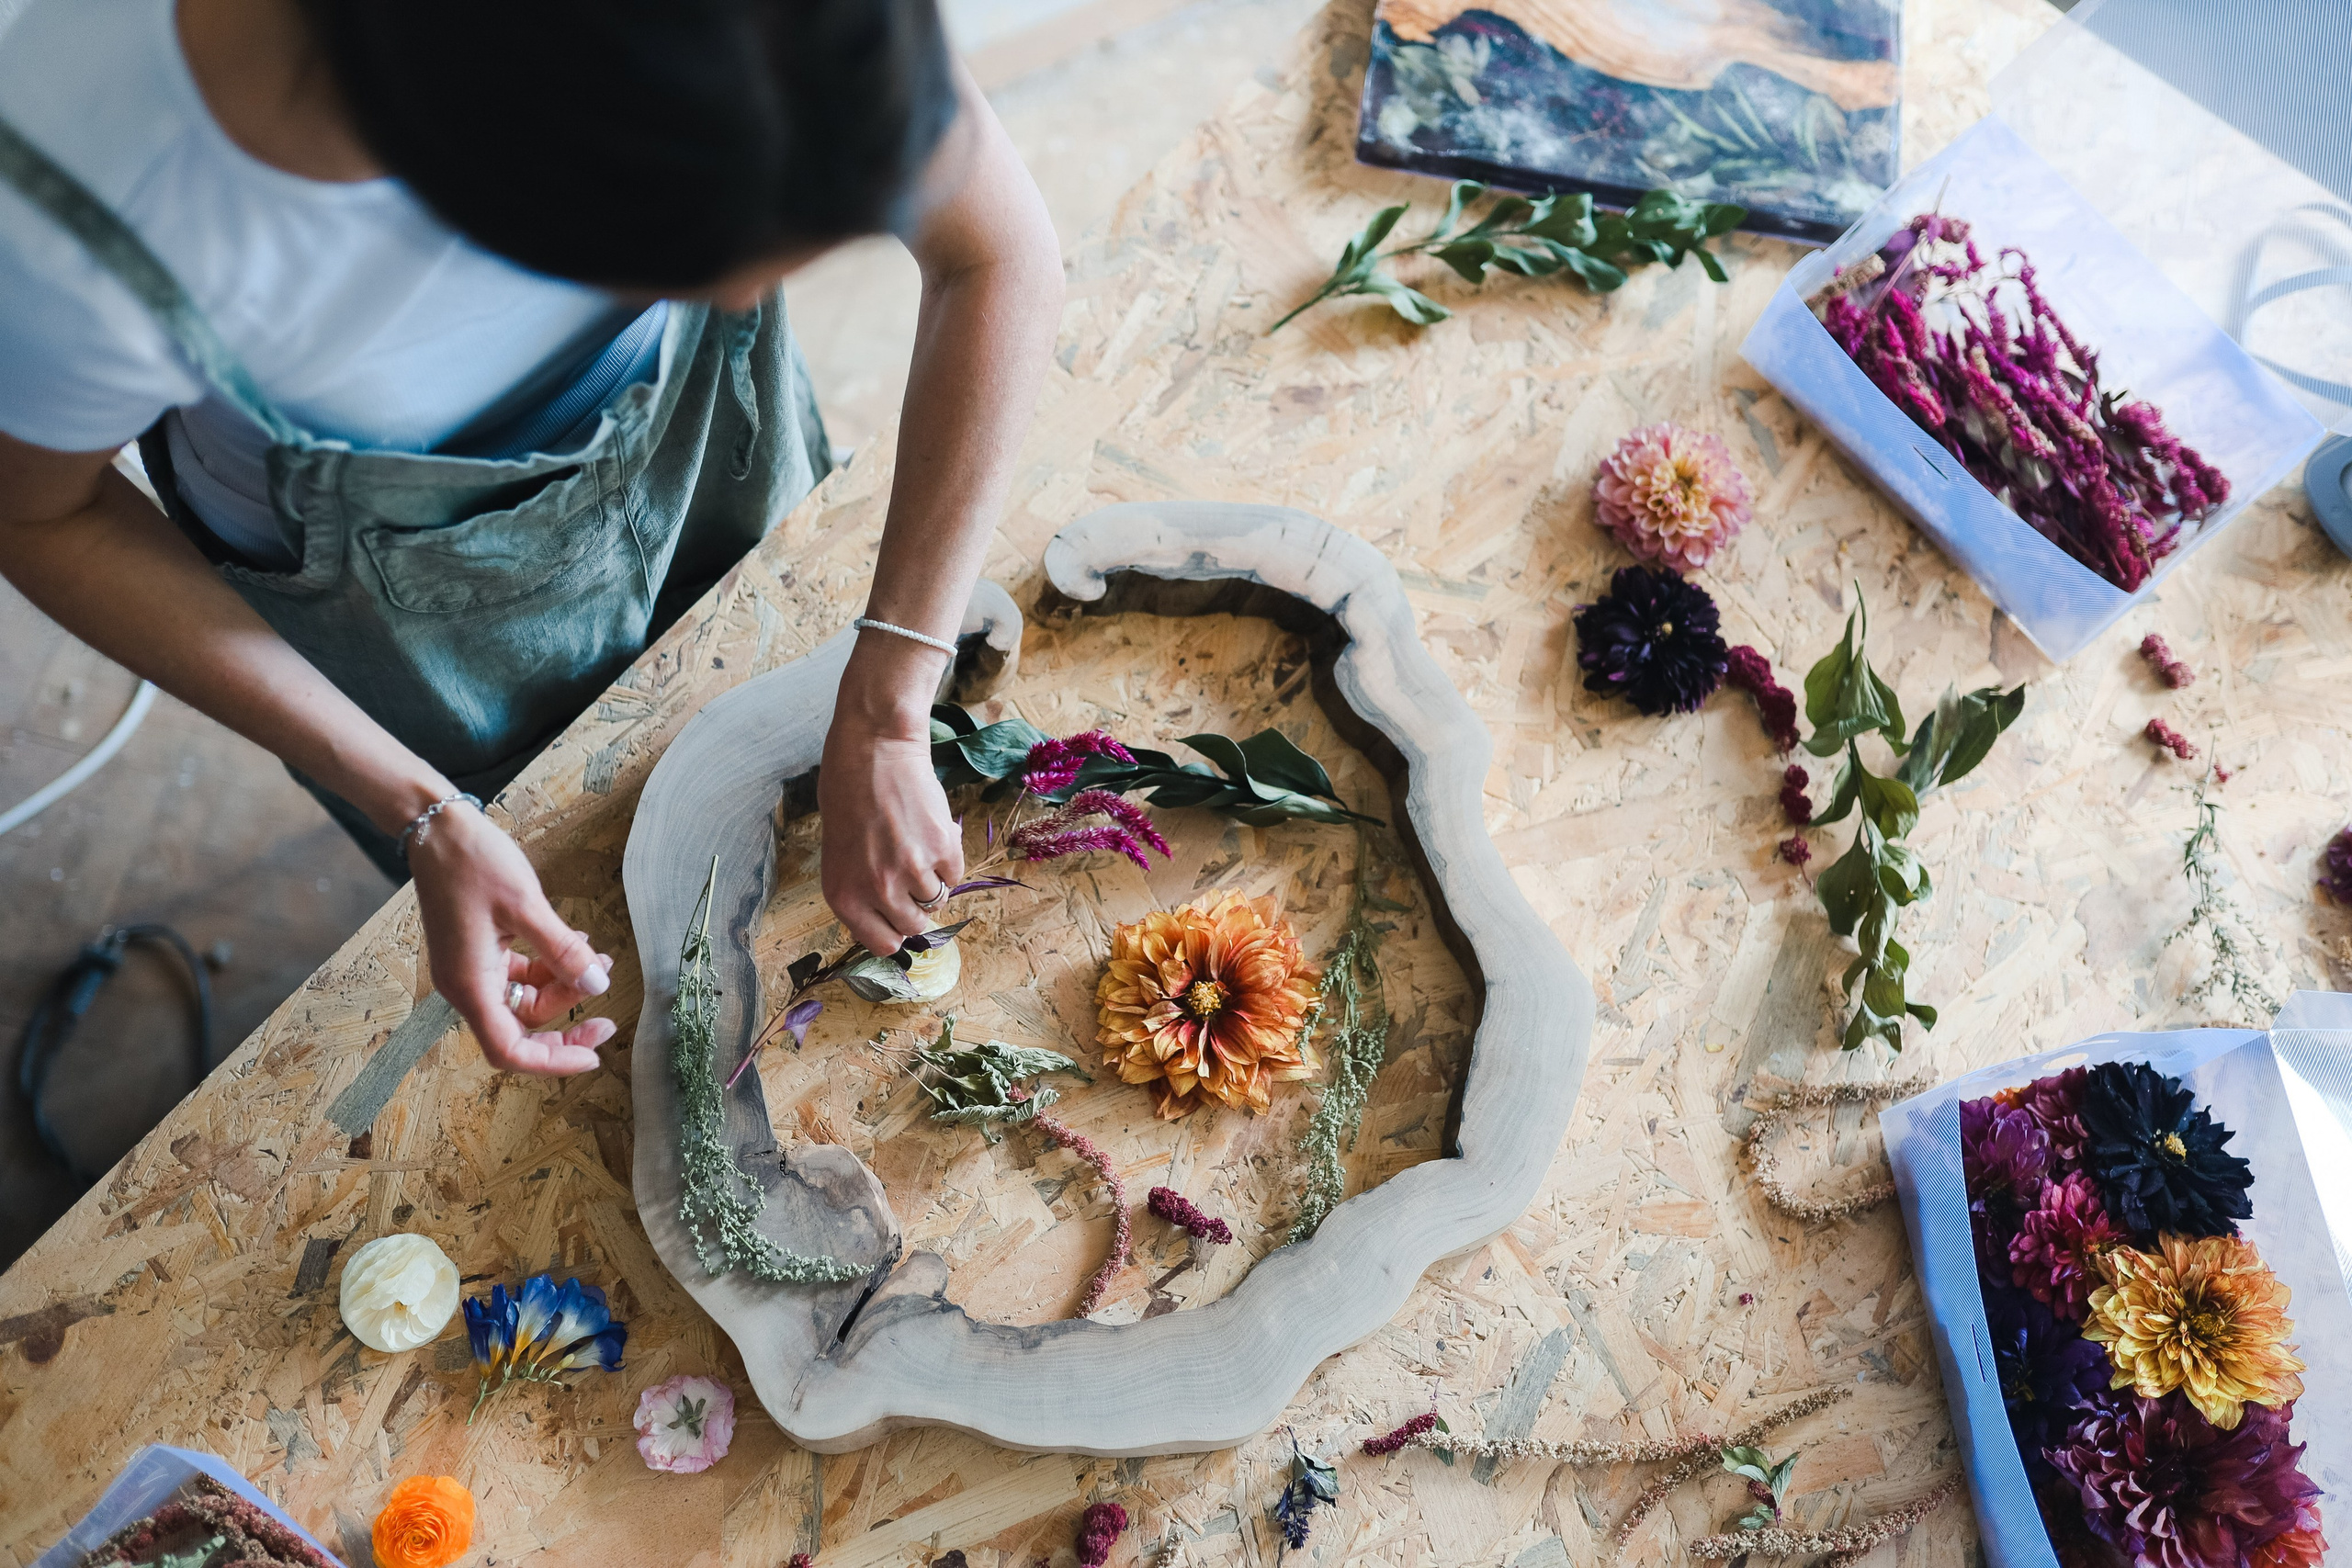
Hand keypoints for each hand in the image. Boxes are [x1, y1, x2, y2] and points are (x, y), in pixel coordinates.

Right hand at [409, 803, 616, 1073]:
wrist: (435, 827)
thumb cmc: (473, 862)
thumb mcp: (525, 906)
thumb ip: (562, 952)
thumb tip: (597, 987)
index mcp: (469, 985)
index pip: (509, 1050)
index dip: (552, 1062)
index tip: (594, 1056)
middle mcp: (466, 985)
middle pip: (520, 1028)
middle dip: (567, 1021)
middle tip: (608, 1015)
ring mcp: (470, 968)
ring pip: (524, 999)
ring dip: (562, 985)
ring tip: (598, 957)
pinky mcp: (478, 950)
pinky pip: (518, 975)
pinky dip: (548, 966)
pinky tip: (574, 942)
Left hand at [818, 713, 964, 957]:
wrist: (875, 749)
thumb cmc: (847, 792)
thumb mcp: (838, 851)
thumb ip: (859, 889)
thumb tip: (888, 916)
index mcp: (844, 895)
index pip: (881, 943)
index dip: (893, 930)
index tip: (897, 916)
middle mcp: (877, 890)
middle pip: (914, 926)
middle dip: (915, 907)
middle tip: (910, 878)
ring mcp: (912, 871)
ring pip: (937, 900)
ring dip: (932, 880)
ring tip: (917, 847)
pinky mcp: (943, 849)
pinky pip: (955, 875)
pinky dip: (947, 860)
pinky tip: (929, 833)